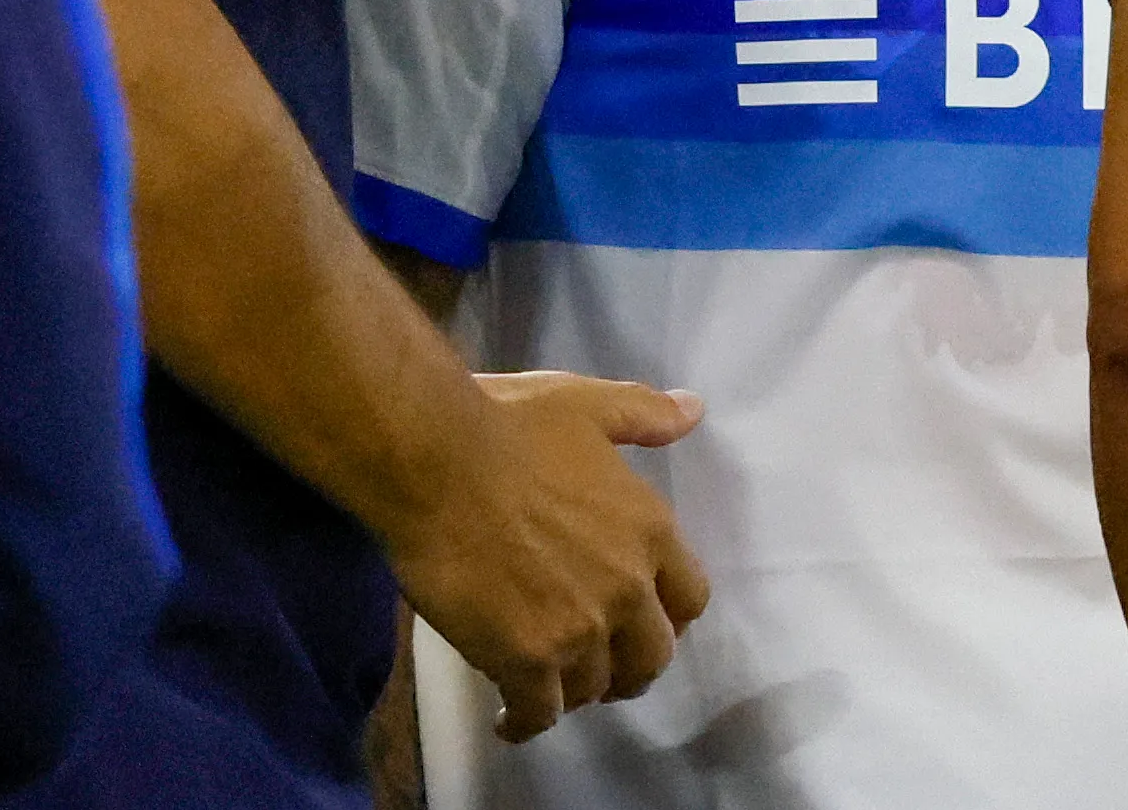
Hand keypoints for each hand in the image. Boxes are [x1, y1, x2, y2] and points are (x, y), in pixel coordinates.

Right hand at [385, 370, 710, 741]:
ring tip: (547, 686)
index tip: (644, 623)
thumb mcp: (586, 406)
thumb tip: (693, 410)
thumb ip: (644, 414)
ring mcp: (579, 630)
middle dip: (627, 668)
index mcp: (651, 531)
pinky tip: (508, 719)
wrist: (434, 460)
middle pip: (651, 658)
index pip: (690, 600)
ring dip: (574, 690)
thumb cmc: (508, 425)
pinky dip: (525, 723)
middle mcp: (627, 588)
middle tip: (599, 668)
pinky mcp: (526, 660)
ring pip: (594, 688)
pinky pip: (539, 714)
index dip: (668, 618)